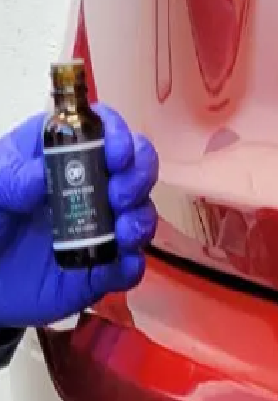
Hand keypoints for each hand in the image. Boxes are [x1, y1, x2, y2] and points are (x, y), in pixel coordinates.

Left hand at [0, 106, 157, 327]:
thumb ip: (10, 177)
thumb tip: (43, 177)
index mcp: (57, 154)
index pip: (99, 129)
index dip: (116, 134)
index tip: (117, 154)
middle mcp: (86, 187)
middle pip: (133, 169)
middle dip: (139, 177)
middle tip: (120, 195)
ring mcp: (98, 230)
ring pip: (140, 216)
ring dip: (140, 220)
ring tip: (123, 234)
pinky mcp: (100, 271)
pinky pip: (129, 267)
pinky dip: (132, 265)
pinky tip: (121, 264)